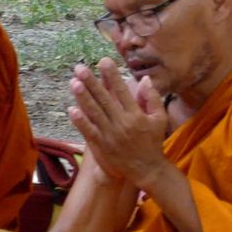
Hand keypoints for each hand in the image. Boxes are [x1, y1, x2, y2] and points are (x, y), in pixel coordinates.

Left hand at [68, 57, 170, 189]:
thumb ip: (152, 98)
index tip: (103, 61)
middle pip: (104, 99)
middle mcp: (122, 123)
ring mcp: (110, 135)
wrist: (147, 170)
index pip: (121, 91)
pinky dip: (80, 121)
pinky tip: (72, 109)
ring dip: (83, 97)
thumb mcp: (160, 119)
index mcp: (136, 115)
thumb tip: (145, 79)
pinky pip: (89, 132)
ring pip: (94, 113)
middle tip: (80, 68)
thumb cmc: (153, 142)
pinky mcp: (102, 146)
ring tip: (73, 82)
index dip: (112, 75)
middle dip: (91, 82)